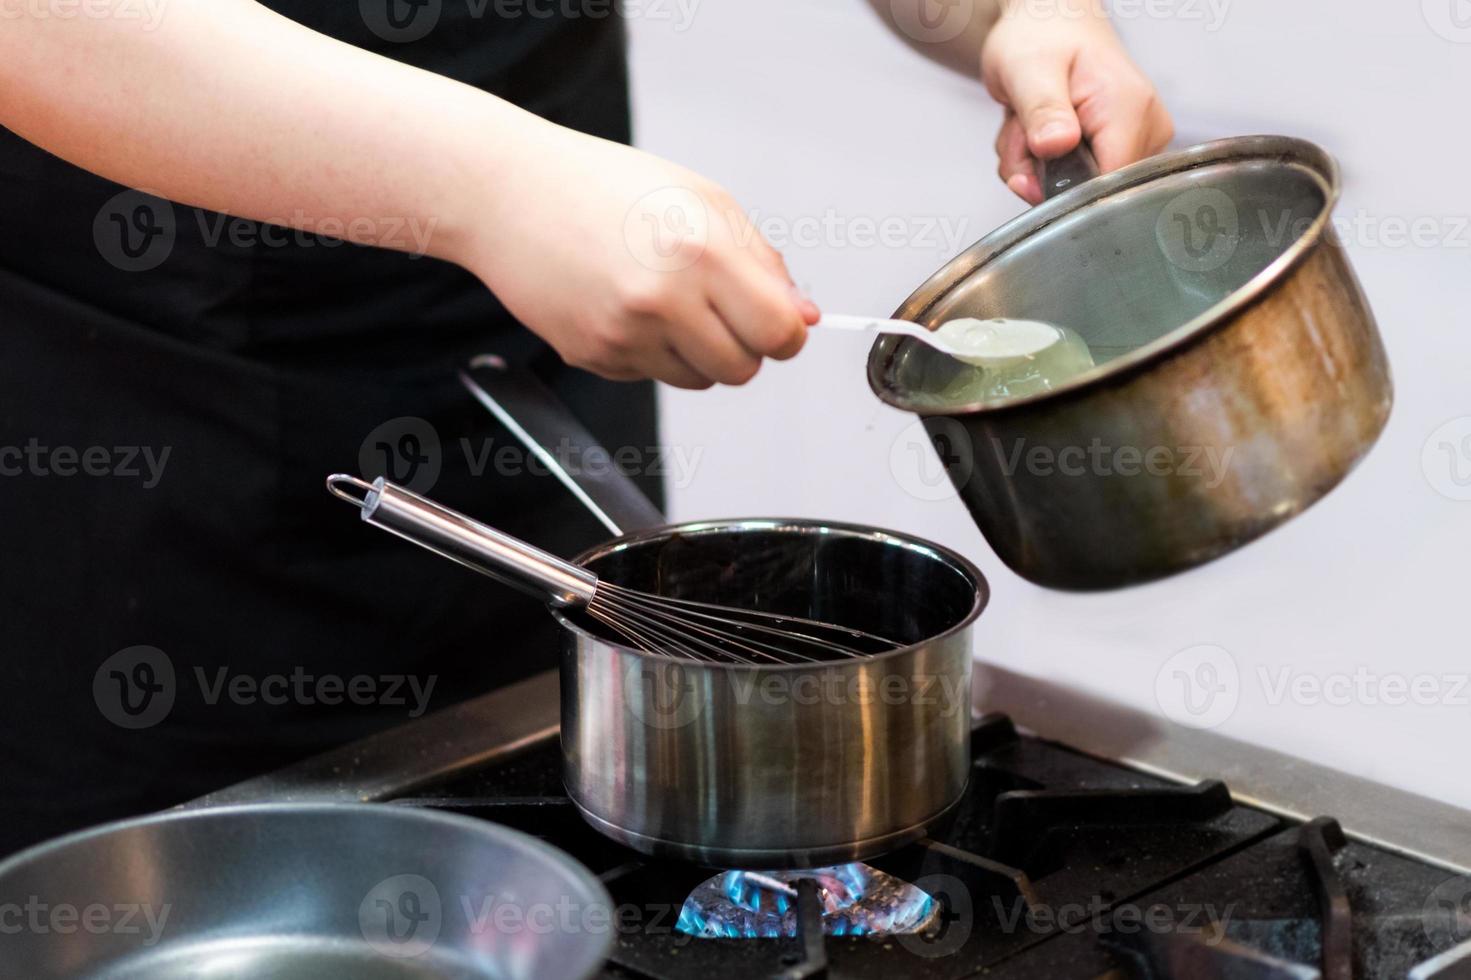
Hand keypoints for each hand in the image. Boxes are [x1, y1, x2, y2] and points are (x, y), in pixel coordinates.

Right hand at [462, 121, 818, 389]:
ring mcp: (623, 334)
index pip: (778, 333)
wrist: (506, 193)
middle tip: (715, 306)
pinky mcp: (593, 355)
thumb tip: (805, 317)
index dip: (785, 333)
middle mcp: (662, 298)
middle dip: (741, 346)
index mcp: (700, 250)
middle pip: (742, 369)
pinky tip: (621, 303)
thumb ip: (762, 260)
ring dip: (695, 351)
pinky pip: (650, 375)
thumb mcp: (700, 199)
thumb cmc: (603, 186)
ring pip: (698, 380)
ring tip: (661, 298)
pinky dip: (649, 350)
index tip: (776, 322)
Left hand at [982, 4, 1172, 203]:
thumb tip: (1057, 146)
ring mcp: (1137, 140)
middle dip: (1040, 173)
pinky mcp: (1120, 148)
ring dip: (1034, 167)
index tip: (1031, 161)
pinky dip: (1042, 165)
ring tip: (1029, 124)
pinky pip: (1073, 181)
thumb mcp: (1028, 69)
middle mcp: (1145, 128)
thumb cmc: (1041, 35)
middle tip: (1023, 131)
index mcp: (1130, 109)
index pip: (1106, 188)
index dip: (1060, 190)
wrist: (1048, 21)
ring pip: (1074, 190)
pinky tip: (1038, 132)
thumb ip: (1042, 111)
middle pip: (1088, 192)